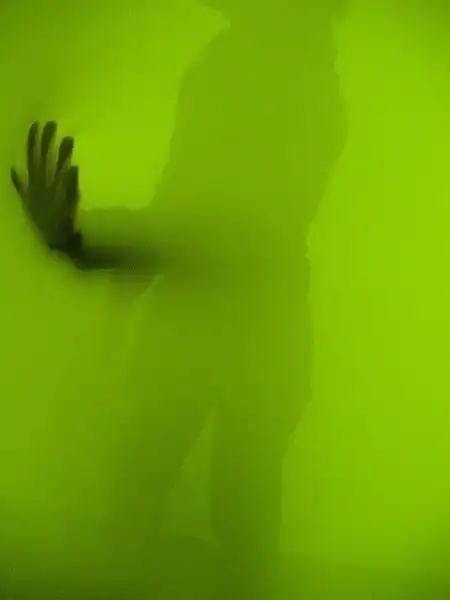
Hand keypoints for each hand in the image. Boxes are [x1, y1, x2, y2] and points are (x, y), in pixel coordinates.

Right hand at [11, 121, 80, 250]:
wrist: (57, 243)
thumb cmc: (45, 221)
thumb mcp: (27, 203)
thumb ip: (20, 186)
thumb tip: (12, 170)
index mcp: (33, 185)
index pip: (31, 158)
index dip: (33, 141)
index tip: (36, 123)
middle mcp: (42, 188)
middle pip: (43, 161)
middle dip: (46, 142)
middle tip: (52, 124)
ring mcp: (54, 197)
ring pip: (57, 172)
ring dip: (62, 156)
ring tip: (69, 139)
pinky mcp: (66, 207)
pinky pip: (69, 192)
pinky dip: (71, 181)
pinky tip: (75, 167)